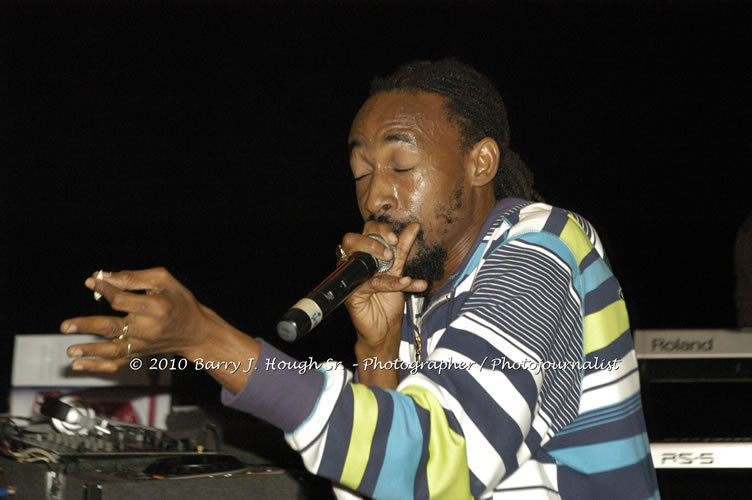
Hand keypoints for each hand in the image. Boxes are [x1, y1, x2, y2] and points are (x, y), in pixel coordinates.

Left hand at [60, 267, 223, 372]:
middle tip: (66, 325)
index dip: (105, 290)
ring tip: (71, 351)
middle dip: (88, 326)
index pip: (123, 300)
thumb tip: (103, 276)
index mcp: (157, 308)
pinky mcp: (138, 353)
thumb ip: (134, 278)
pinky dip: (97, 367)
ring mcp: (143, 344)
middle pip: (114, 327)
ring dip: (90, 351)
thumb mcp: (164, 281)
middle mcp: (149, 329)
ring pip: (113, 349)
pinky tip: (78, 365)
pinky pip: (116, 363)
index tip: (91, 282)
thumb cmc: (180, 301)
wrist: (196, 332)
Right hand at [340, 222, 426, 355]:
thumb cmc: (388, 301)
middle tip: (391, 247)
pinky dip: (391, 283)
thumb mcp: (399, 272)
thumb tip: (414, 227)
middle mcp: (354, 263)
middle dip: (373, 240)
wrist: (386, 329)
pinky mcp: (353, 293)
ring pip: (359, 259)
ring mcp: (351, 278)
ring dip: (379, 258)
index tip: (396, 237)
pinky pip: (372, 283)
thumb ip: (403, 250)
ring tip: (398, 267)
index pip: (366, 231)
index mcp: (365, 254)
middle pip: (352, 239)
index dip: (380, 229)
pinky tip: (406, 283)